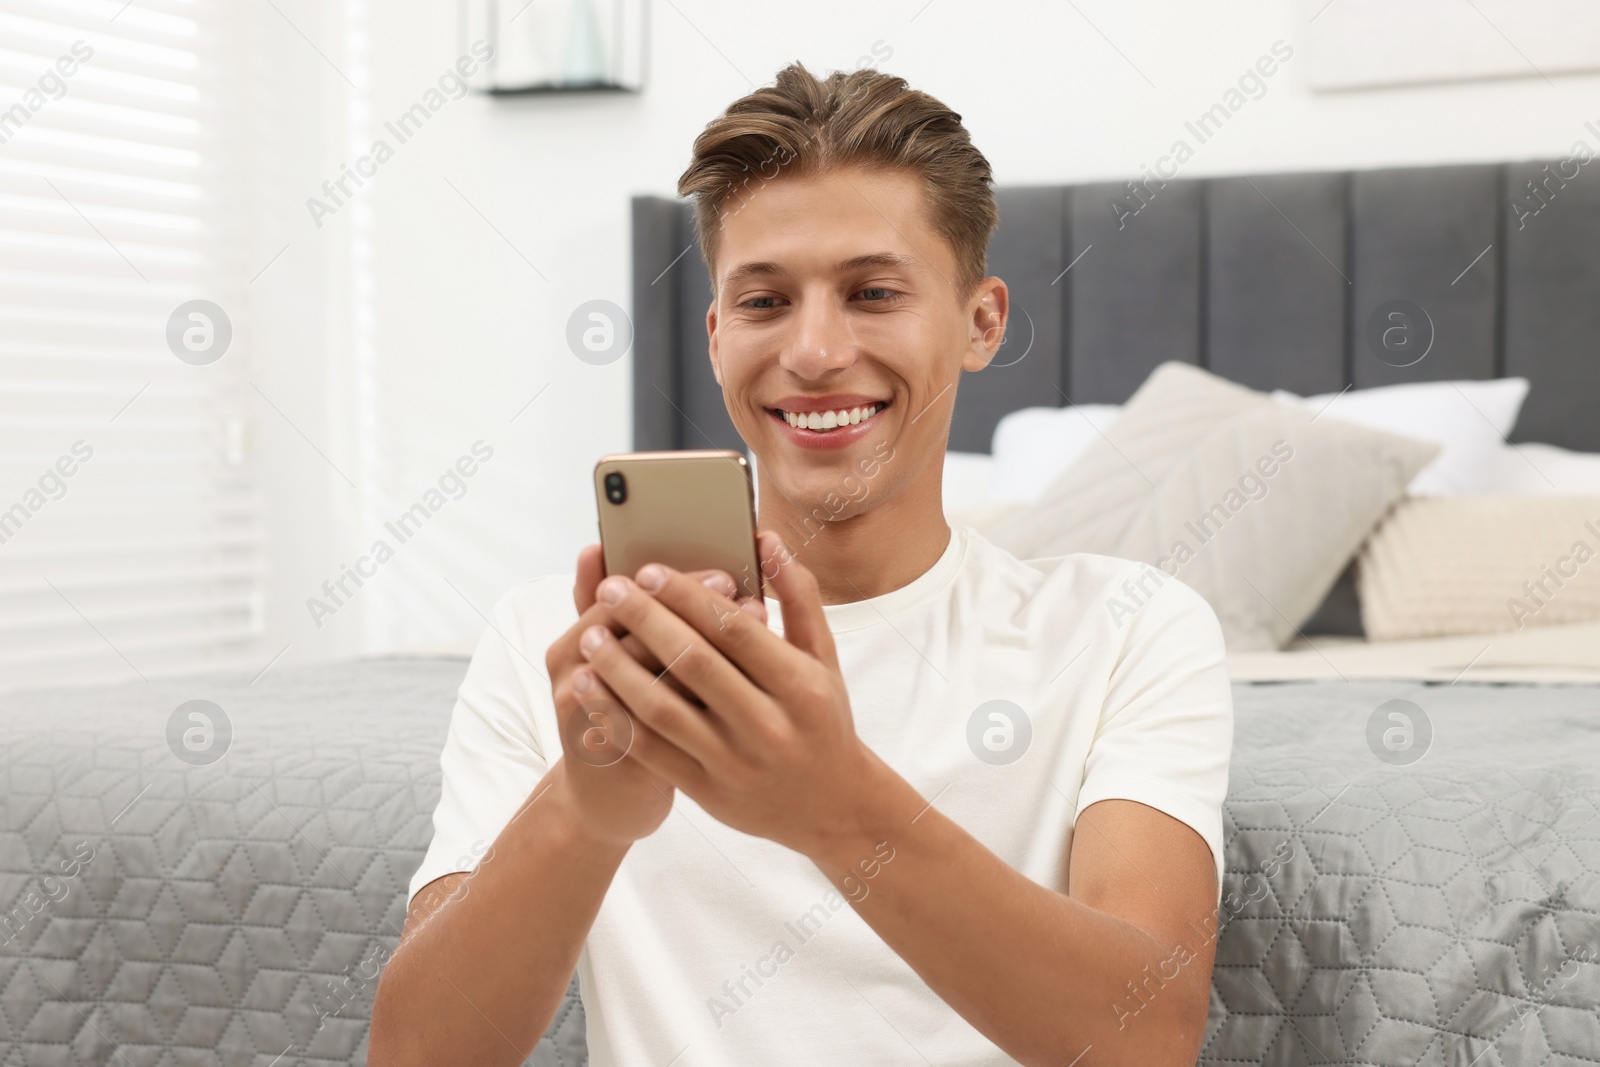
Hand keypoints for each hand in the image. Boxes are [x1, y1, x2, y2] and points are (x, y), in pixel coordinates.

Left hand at [575, 532, 884, 858]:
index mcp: (801, 686)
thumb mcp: (824, 658)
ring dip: (619, 668)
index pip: (735, 629)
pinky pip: (651, 751)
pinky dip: (615, 717)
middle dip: (644, 620)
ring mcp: (736, 763)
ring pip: (663, 708)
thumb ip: (798, 597)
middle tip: (611, 589)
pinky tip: (591, 687)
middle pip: (694, 662)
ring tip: (591, 635)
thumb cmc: (823, 719)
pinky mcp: (708, 792)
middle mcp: (769, 726)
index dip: (687, 596)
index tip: (648, 569)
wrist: (832, 807)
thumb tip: (766, 540)